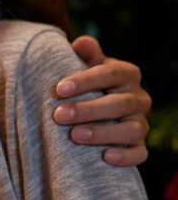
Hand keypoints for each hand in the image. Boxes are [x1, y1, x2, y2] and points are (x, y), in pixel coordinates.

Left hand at [54, 35, 150, 166]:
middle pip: (119, 104)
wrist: (97, 112)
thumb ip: (86, 56)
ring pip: (132, 129)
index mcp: (127, 75)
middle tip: (58, 115)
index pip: (110, 74)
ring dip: (102, 133)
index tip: (59, 89)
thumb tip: (80, 43)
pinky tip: (105, 157)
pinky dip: (125, 156)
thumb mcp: (86, 69)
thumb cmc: (87, 87)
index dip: (85, 81)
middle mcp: (139, 98)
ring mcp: (140, 123)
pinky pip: (140, 154)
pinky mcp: (138, 146)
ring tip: (74, 136)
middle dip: (87, 110)